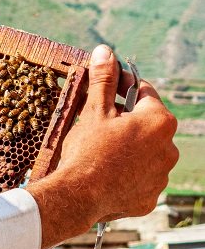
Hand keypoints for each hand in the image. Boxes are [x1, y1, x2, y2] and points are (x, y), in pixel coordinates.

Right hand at [26, 44, 177, 248]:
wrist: (78, 196)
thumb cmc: (87, 149)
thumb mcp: (94, 110)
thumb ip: (104, 80)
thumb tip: (106, 51)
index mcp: (159, 121)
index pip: (143, 93)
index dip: (122, 88)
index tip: (105, 90)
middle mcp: (169, 148)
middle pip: (146, 124)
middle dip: (125, 120)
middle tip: (98, 123)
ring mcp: (161, 175)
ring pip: (145, 152)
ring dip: (128, 147)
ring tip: (101, 150)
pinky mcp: (150, 197)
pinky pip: (140, 178)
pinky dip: (126, 173)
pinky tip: (105, 172)